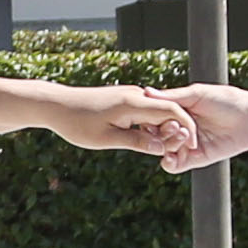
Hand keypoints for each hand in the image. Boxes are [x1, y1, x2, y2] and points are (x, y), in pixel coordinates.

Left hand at [61, 82, 198, 157]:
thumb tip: (161, 149)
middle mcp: (135, 95)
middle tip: (180, 151)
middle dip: (178, 130)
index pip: (173, 110)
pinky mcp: (124, 99)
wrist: (56, 104)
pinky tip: (150, 140)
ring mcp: (130, 95)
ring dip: (165, 129)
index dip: (186, 128)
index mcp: (134, 103)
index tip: (191, 146)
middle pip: (169, 110)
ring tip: (166, 149)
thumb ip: (135, 142)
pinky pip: (146, 111)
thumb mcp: (106, 138)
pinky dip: (152, 125)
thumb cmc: (76, 123)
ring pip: (157, 111)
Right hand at [156, 86, 247, 172]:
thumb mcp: (196, 94)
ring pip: (162, 150)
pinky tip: (171, 156)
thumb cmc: (227, 101)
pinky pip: (173, 166)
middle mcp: (179, 129)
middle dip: (158, 132)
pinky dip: (168, 162)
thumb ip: (171, 97)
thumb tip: (145, 92)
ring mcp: (186, 145)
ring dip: (166, 144)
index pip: (152, 117)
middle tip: (171, 126)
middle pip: (155, 135)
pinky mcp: (195, 159)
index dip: (149, 118)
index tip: (153, 115)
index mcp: (177, 112)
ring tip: (182, 135)